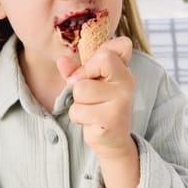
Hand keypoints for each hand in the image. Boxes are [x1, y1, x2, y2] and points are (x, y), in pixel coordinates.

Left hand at [57, 36, 134, 159]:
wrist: (113, 139)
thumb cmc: (101, 104)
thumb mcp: (90, 81)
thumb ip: (76, 69)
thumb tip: (61, 61)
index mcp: (123, 68)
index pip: (112, 49)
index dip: (94, 61)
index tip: (94, 72)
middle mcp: (126, 82)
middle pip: (87, 70)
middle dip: (79, 83)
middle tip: (90, 94)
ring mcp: (120, 102)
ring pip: (80, 90)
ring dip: (78, 102)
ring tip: (91, 108)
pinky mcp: (110, 121)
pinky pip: (78, 111)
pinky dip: (78, 117)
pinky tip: (92, 120)